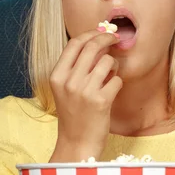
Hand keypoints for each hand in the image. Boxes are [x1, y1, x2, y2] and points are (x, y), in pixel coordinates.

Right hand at [49, 28, 121, 162]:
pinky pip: (117, 79)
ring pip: (108, 61)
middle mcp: (68, 81)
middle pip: (92, 47)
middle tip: (116, 39)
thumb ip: (75, 66)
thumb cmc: (73, 113)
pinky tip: (111, 91)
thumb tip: (96, 40)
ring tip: (110, 76)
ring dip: (113, 65)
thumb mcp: (64, 88)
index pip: (74, 43)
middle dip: (107, 38)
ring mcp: (84, 91)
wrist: (77, 143)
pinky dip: (117, 82)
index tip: (102, 32)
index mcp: (57, 75)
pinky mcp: (101, 101)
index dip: (91, 33)